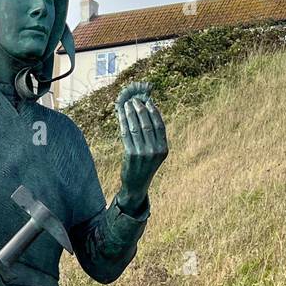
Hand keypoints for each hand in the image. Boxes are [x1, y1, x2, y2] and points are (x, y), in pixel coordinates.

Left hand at [115, 81, 167, 211]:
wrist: (137, 185)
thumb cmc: (145, 165)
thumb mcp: (155, 153)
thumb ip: (154, 136)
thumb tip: (148, 111)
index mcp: (164, 149)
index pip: (160, 125)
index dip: (153, 111)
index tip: (147, 101)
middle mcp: (155, 151)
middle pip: (147, 124)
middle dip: (140, 109)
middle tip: (134, 100)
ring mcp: (143, 153)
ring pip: (136, 127)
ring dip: (130, 113)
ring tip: (127, 104)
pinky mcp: (131, 155)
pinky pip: (126, 134)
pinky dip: (123, 122)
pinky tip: (121, 115)